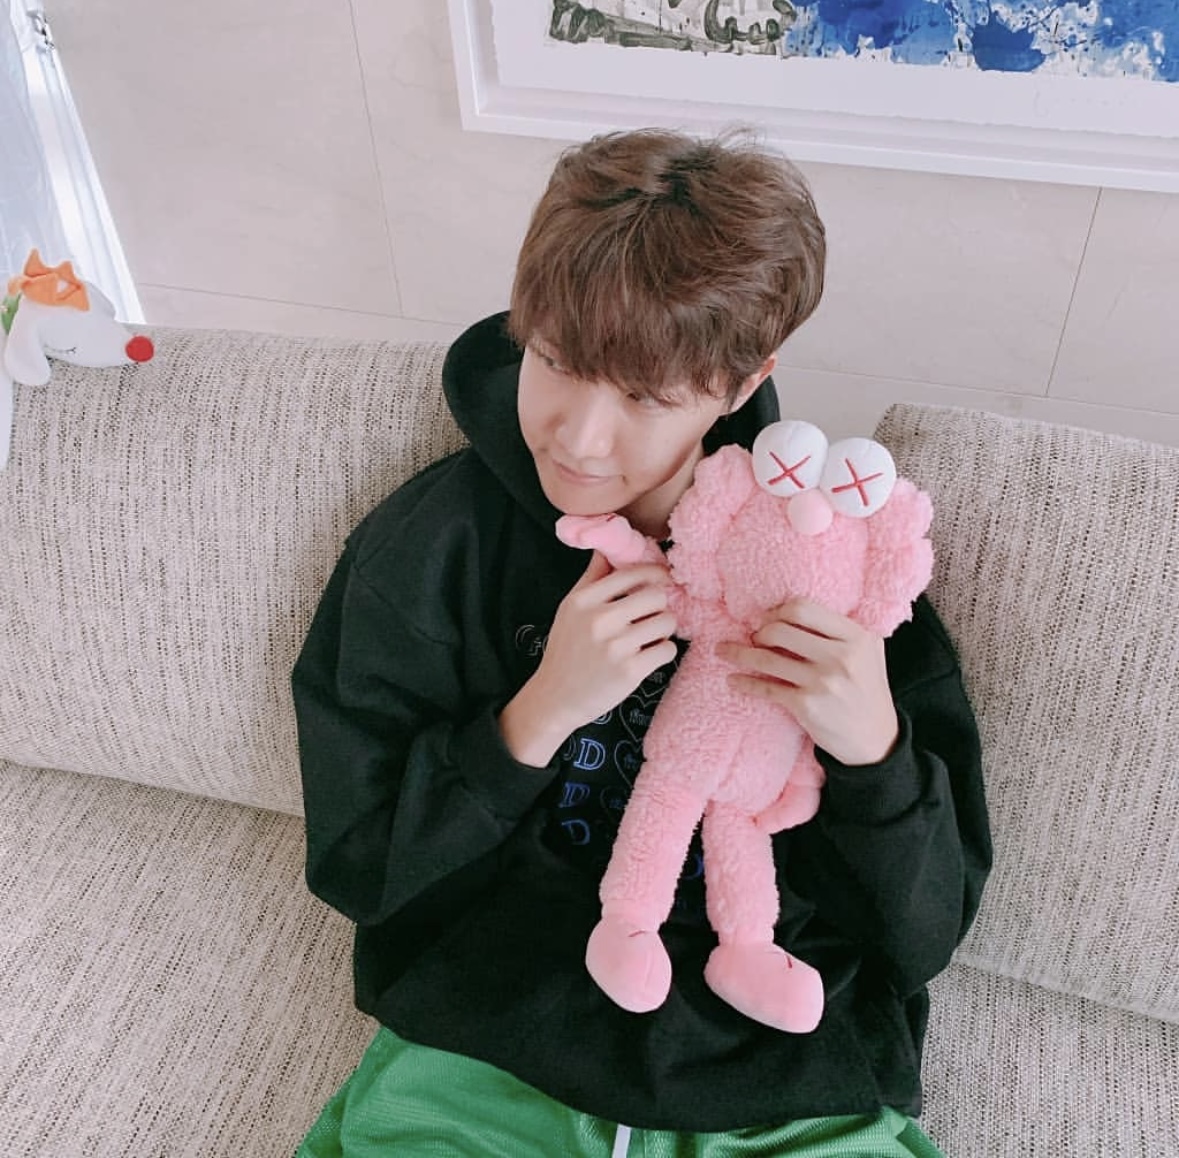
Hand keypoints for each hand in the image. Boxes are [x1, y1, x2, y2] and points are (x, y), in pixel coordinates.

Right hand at [499, 552, 676, 765]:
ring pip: (666, 622)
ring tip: (648, 638)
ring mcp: (616, 646)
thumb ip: (591, 578)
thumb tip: (606, 548)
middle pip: (657, 596)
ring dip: (663, 631)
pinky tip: (648, 657)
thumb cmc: (566, 651)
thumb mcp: (569, 609)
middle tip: (651, 617)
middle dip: (660, 606)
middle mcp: (599, 620)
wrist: (555, 698)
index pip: (634, 573)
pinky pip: (668, 649)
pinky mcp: (630, 671)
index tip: (661, 582)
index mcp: (584, 601)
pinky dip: (663, 652)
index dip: (656, 575)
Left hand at [716, 598, 898, 766]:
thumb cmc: (866, 690)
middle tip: (753, 637)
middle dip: (758, 632)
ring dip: (737, 653)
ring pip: (766, 659)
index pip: (803, 608)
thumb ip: (838, 630)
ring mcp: (822, 682)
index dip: (777, 611)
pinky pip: (766, 689)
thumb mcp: (867, 652)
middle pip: (780, 630)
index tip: (767, 618)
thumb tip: (788, 611)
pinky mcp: (807, 706)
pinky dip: (744, 683)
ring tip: (722, 651)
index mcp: (856, 636)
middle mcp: (840, 656)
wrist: (876, 741)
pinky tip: (733, 680)